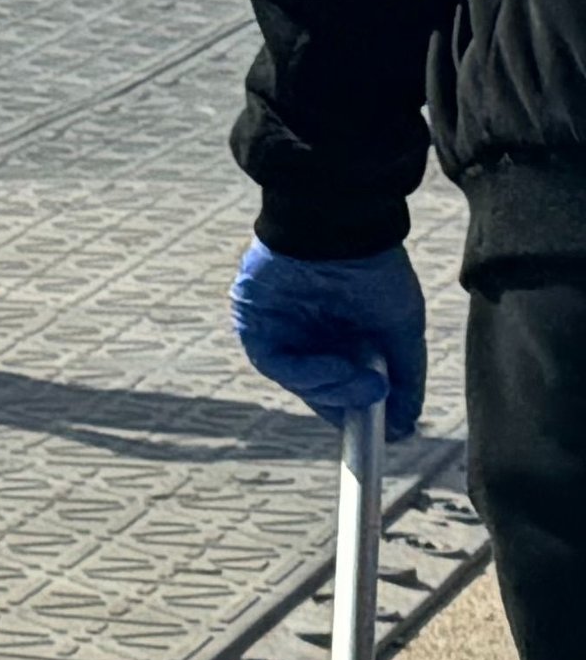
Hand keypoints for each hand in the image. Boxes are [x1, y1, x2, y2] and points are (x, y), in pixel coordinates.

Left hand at [231, 239, 425, 437]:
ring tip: (366, 385)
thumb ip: (404, 375)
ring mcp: (279, 325)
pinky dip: (307, 374)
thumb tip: (406, 422)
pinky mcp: (253, 317)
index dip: (357, 411)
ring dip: (332, 392)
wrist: (341, 224)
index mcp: (338, 333)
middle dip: (345, 406)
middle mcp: (306, 333)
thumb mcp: (400, 328)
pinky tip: (336, 369)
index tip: (383, 435)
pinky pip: (273, 360)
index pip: (340, 385)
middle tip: (376, 414)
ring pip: (298, 380)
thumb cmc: (374, 268)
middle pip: (317, 389)